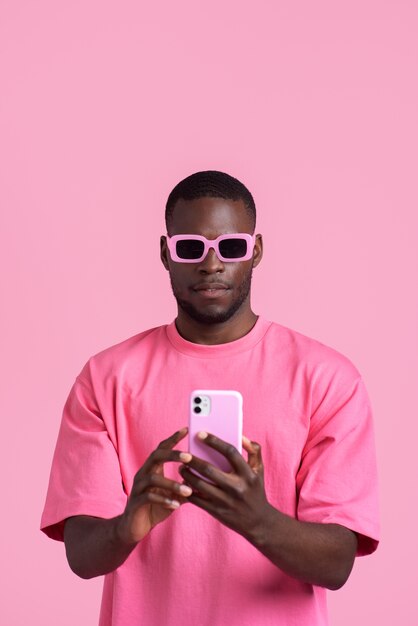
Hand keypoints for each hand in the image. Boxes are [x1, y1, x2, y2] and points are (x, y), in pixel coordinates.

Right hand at [117, 428, 192, 543]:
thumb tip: (207, 481)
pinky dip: (163, 500)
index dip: (173, 438)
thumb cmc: (156, 507)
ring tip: (188, 491)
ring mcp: (138, 487)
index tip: (187, 429)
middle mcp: (143, 474)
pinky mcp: (135, 502)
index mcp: (152, 469)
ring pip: (153, 479)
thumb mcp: (174, 496)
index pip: (162, 448)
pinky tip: (175, 505)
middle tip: (189, 457)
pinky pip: (148, 497)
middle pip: (156, 456)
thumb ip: (187, 486)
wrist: (134, 528)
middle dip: (172, 455)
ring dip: (172, 484)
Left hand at [179, 432, 271, 539]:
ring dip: (187, 474)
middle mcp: (236, 487)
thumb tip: (242, 436)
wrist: (258, 522)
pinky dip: (188, 490)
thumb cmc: (256, 491)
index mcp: (247, 474)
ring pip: (199, 484)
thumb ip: (253, 450)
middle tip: (184, 454)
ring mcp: (225, 500)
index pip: (230, 452)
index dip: (214, 441)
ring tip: (182, 467)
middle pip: (209, 469)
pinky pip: (197, 499)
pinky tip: (184, 483)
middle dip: (193, 460)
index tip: (200, 434)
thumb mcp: (259, 470)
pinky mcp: (217, 511)